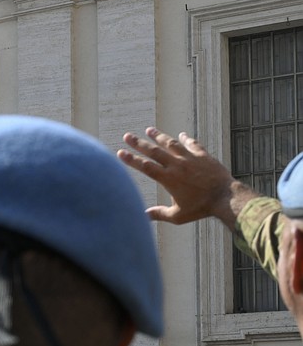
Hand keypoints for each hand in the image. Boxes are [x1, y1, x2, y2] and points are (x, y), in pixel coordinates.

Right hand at [117, 128, 250, 226]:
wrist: (225, 197)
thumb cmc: (201, 208)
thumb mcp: (177, 216)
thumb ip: (159, 214)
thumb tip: (143, 216)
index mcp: (168, 179)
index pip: (145, 166)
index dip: (131, 159)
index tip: (120, 153)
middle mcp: (176, 165)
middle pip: (153, 151)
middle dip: (138, 143)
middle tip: (127, 136)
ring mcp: (190, 159)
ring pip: (171, 143)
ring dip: (158, 136)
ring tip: (149, 130)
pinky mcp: (203, 156)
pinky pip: (192, 144)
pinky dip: (186, 139)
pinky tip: (182, 135)